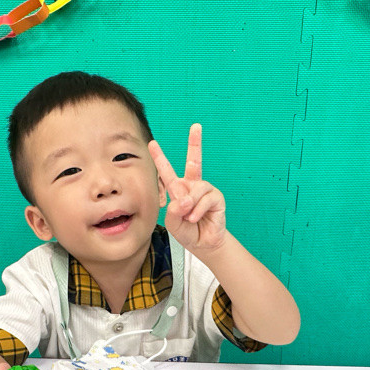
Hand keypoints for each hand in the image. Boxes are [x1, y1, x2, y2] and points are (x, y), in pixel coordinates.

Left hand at [149, 124, 226, 252]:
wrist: (203, 244)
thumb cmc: (187, 231)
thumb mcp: (172, 221)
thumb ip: (174, 210)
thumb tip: (184, 200)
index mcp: (178, 189)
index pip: (167, 171)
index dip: (160, 157)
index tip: (153, 143)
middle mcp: (192, 186)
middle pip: (194, 160)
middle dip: (195, 142)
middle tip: (196, 126)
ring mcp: (205, 190)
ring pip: (195, 189)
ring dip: (189, 205)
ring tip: (189, 217)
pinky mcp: (216, 197)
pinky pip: (205, 199)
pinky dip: (198, 211)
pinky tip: (196, 218)